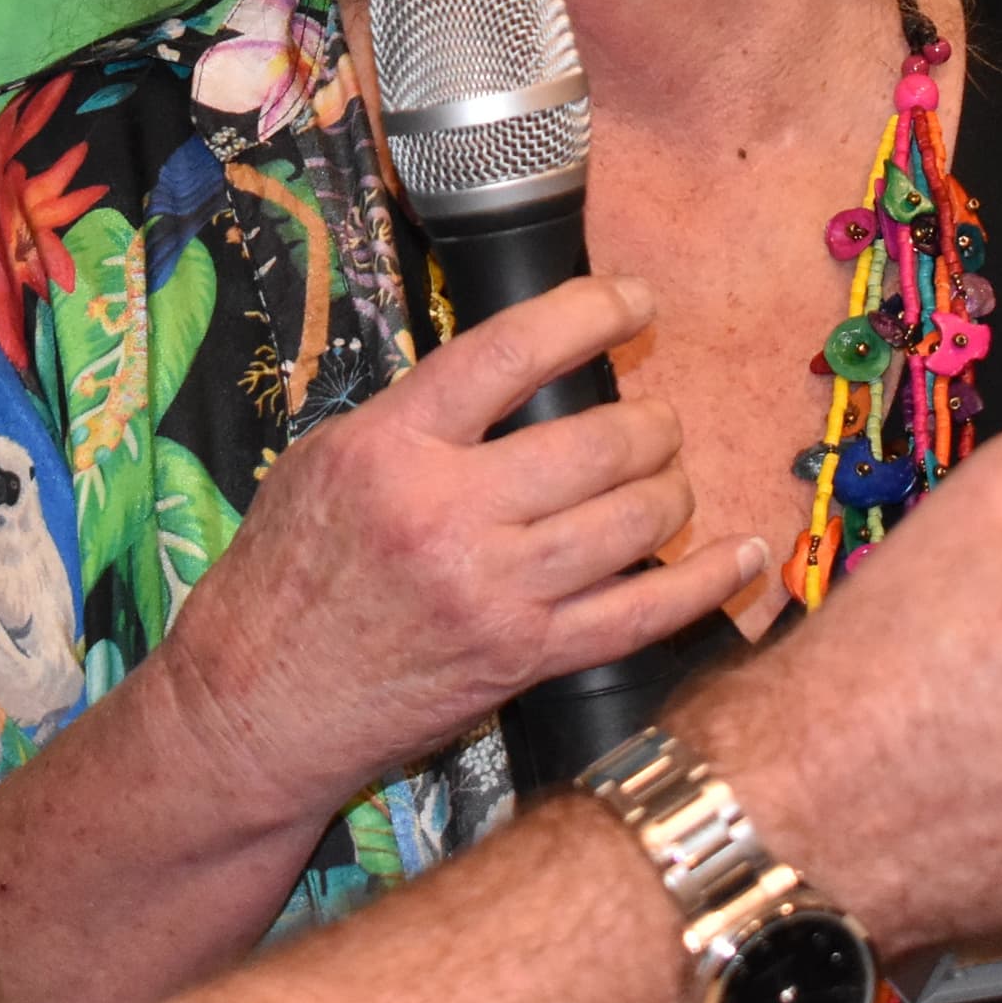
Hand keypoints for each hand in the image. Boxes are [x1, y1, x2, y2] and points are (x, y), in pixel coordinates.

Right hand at [145, 275, 761, 829]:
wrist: (259, 702)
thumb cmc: (286, 574)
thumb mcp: (328, 461)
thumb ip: (420, 416)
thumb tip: (518, 373)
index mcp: (393, 447)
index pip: (514, 351)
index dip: (592, 311)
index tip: (634, 300)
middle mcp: (448, 514)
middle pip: (599, 440)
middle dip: (651, 421)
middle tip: (654, 421)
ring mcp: (494, 592)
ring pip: (634, 519)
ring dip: (673, 489)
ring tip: (670, 479)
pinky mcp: (525, 658)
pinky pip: (644, 613)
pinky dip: (707, 583)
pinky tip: (743, 557)